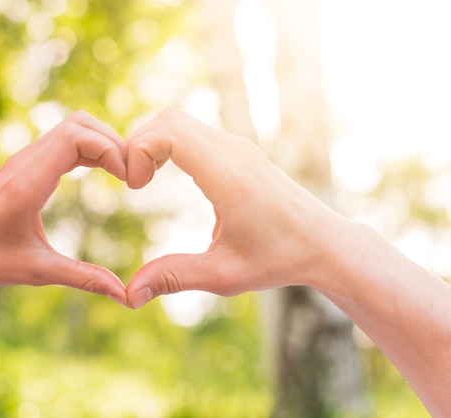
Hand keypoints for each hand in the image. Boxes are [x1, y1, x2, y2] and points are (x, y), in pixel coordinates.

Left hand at [0, 111, 128, 304]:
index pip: (76, 137)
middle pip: (79, 123)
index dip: (110, 149)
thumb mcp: (38, 272)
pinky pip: (62, 140)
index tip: (128, 181)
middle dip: (112, 142)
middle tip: (131, 175)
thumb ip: (84, 278)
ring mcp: (23, 159)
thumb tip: (125, 296)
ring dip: (101, 143)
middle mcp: (26, 162)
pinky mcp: (24, 164)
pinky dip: (87, 148)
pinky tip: (101, 172)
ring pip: (71, 127)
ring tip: (122, 173)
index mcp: (29, 182)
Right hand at [125, 108, 339, 307]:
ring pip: (180, 121)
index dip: (138, 151)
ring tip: (144, 181)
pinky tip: (165, 177)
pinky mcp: (239, 153)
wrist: (324, 244)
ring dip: (154, 143)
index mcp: (227, 174)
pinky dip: (170, 145)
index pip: (168, 132)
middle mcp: (232, 151)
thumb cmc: (279, 259)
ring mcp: (237, 148)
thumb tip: (129, 294)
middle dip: (139, 144)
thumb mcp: (223, 275)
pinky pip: (194, 132)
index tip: (135, 187)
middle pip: (169, 119)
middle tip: (133, 183)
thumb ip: (173, 277)